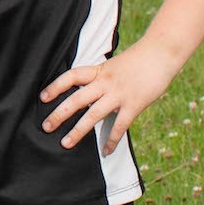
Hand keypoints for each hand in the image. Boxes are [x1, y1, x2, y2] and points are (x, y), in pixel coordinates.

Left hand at [39, 35, 182, 150]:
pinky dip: (111, 139)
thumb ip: (101, 78)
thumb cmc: (138, 60)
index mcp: (99, 70)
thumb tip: (89, 91)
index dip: (55, 86)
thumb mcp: (114, 65)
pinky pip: (120, 125)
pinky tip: (105, 151)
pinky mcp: (134, 104)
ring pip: (93, 114)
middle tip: (46, 127)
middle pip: (77, 99)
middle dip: (59, 113)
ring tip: (66, 143)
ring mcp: (119, 94)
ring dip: (78, 130)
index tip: (42, 97)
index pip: (71, 76)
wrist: (161, 53)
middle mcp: (105, 82)